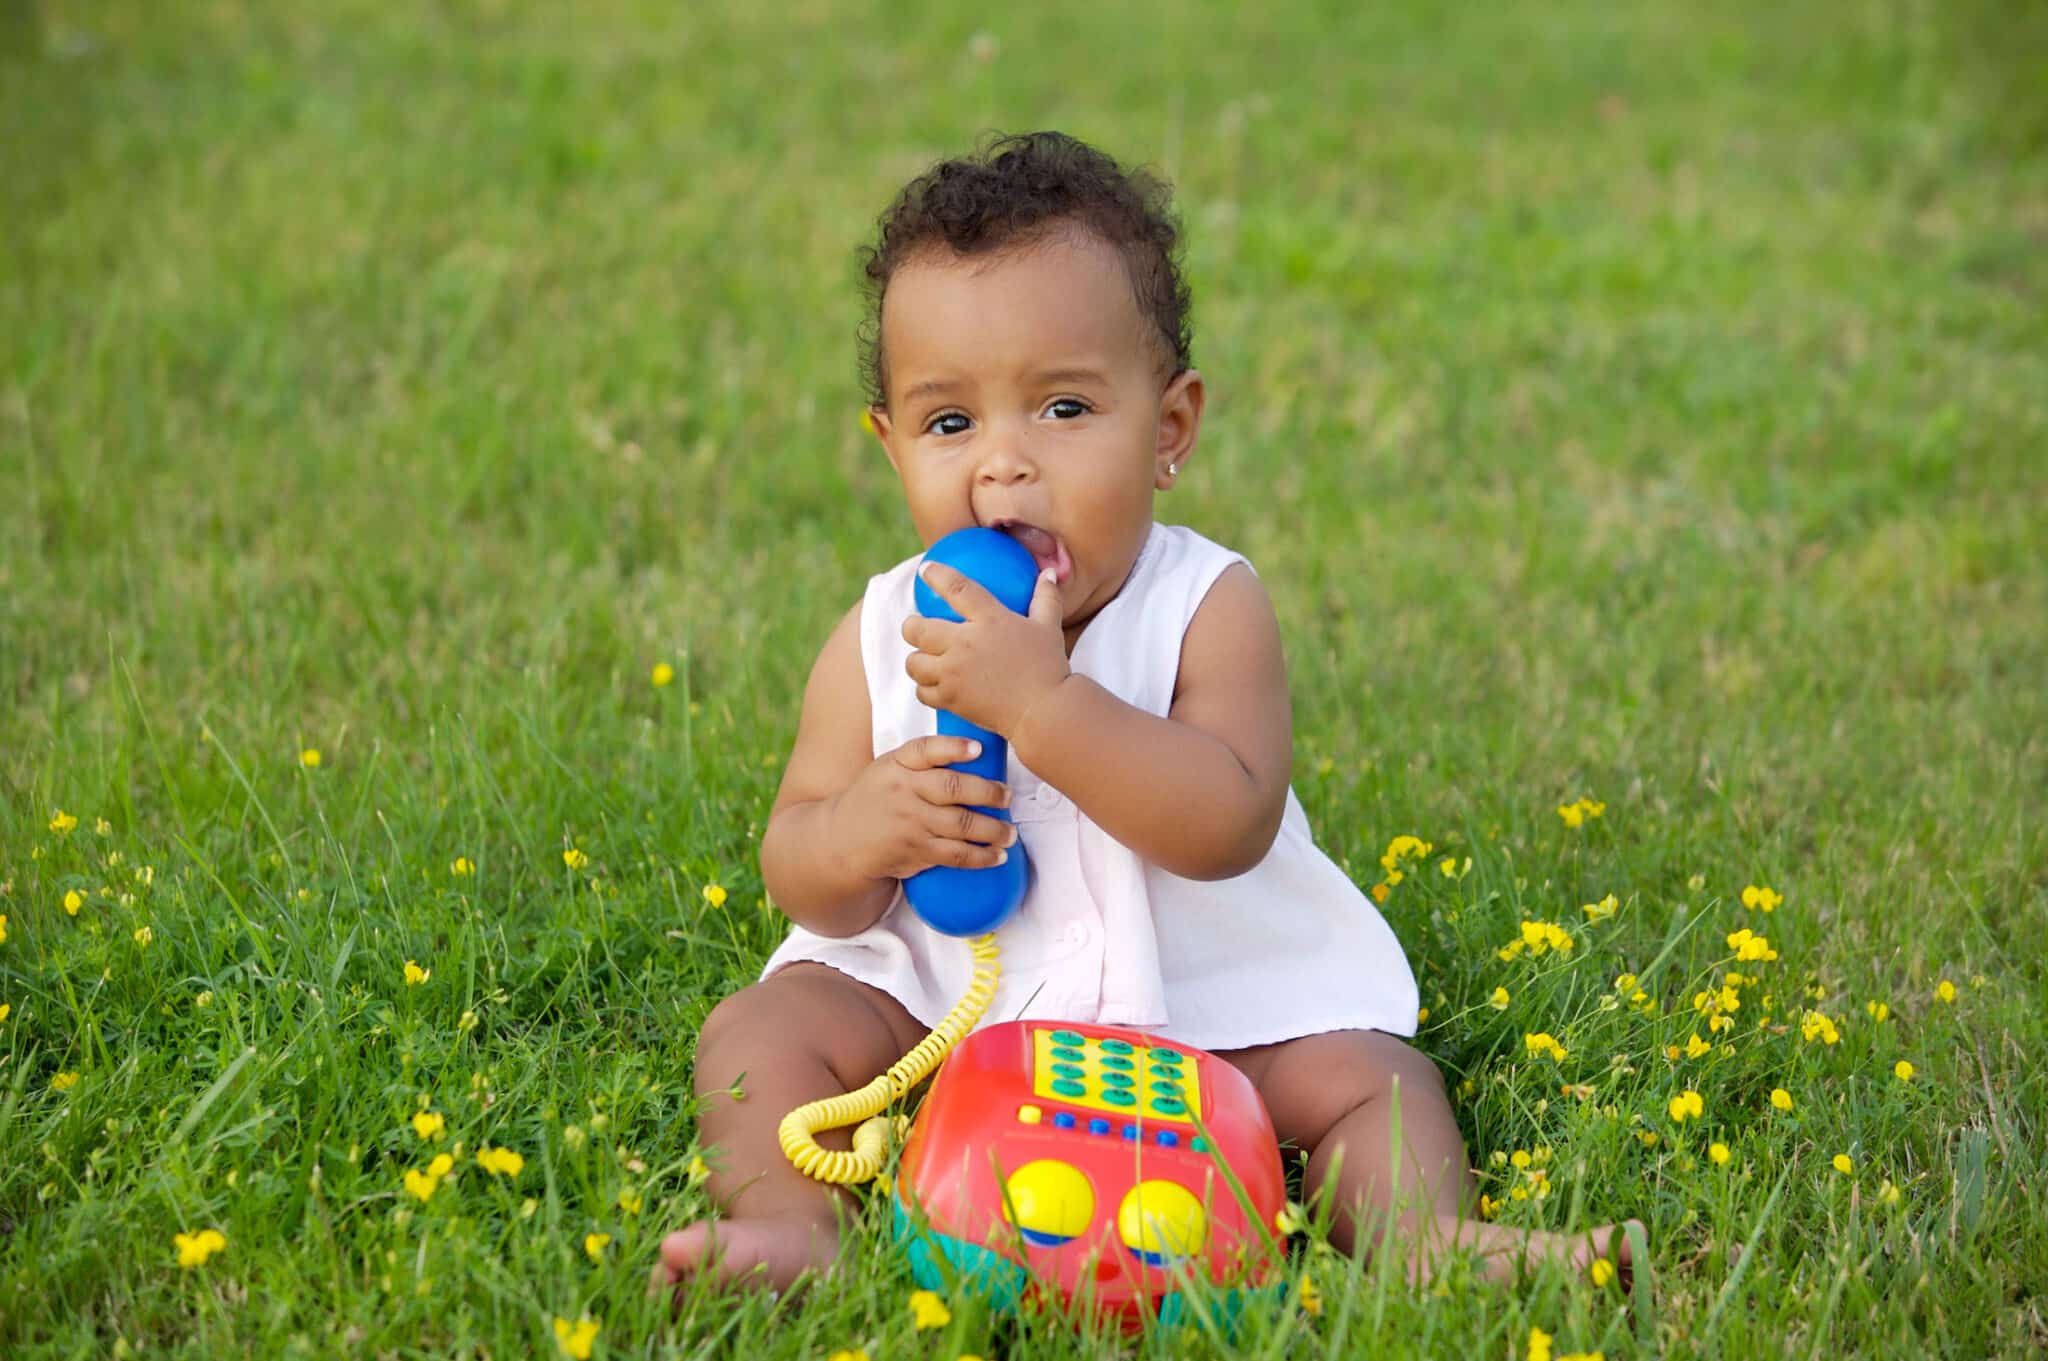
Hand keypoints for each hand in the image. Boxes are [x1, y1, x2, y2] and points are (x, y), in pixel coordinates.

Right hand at [831, 735, 1017, 881]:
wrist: (841, 840)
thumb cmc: (876, 797)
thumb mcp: (889, 768)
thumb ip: (924, 759)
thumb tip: (977, 751)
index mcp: (898, 764)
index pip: (926, 750)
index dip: (954, 748)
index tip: (978, 749)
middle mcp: (904, 791)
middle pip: (953, 788)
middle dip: (988, 793)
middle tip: (1007, 797)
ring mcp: (911, 823)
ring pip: (960, 825)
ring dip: (993, 830)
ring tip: (1010, 832)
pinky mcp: (916, 851)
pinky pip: (955, 854)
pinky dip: (981, 856)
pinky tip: (998, 856)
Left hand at [903, 563, 1071, 735]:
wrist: (1045, 712)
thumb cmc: (1049, 668)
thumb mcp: (1048, 627)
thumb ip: (1046, 598)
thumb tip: (1049, 573)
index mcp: (989, 619)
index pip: (956, 588)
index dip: (937, 575)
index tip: (925, 570)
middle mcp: (965, 643)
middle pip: (917, 629)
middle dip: (911, 625)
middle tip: (916, 627)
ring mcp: (954, 672)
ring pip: (914, 662)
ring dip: (917, 660)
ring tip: (926, 660)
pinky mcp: (950, 698)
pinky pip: (922, 691)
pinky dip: (925, 689)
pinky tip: (935, 686)